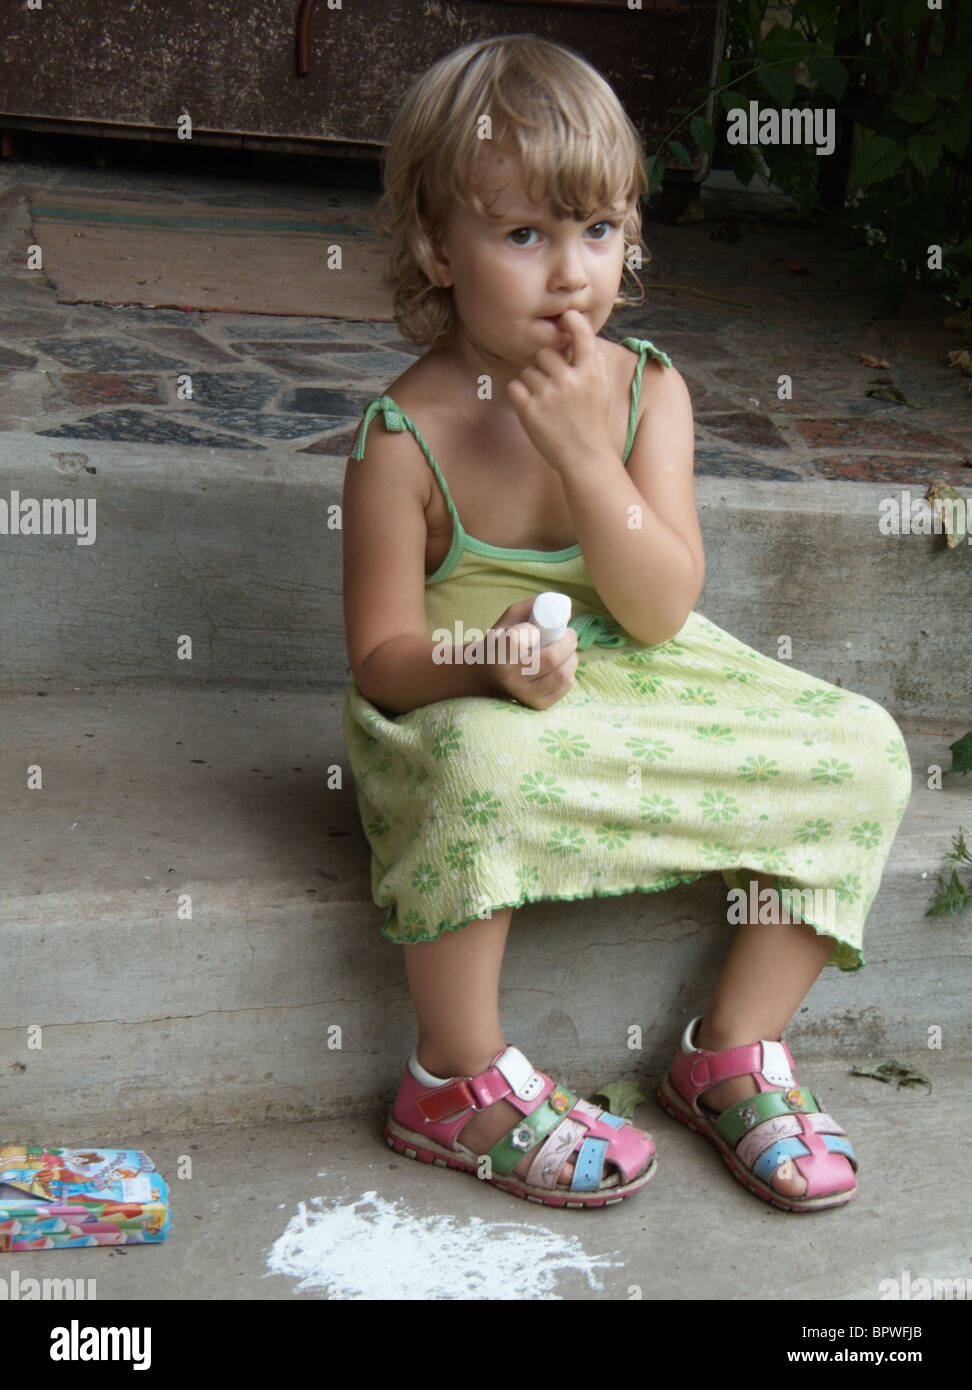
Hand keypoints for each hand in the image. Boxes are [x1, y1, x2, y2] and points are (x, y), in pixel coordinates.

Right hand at [484, 598, 578, 710]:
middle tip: (570, 635)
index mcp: (499, 654)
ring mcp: (525, 695)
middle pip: (552, 658)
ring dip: (572, 658)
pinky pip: (565, 687)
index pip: (518, 640)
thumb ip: (531, 607)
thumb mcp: (507, 621)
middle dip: (569, 642)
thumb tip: (566, 613)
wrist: (487, 678)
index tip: (545, 628)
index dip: (538, 630)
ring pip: (563, 675)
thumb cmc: (501, 643)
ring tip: (568, 651)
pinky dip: (570, 673)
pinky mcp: (538, 705)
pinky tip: (563, 667)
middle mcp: (510, 677)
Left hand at [505, 310, 612, 474]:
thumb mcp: (602, 389)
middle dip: (544, 366)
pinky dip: (518, 395)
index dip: (573, 321)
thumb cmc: (592, 422)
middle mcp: (569, 380)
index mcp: (590, 373)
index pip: (582, 335)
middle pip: (544, 353)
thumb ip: (592, 362)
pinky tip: (530, 407)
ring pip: (527, 372)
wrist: (584, 456)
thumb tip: (578, 335)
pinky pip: (513, 387)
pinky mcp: (530, 410)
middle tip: (552, 386)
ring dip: (532, 384)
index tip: (566, 317)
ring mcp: (548, 395)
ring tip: (545, 403)